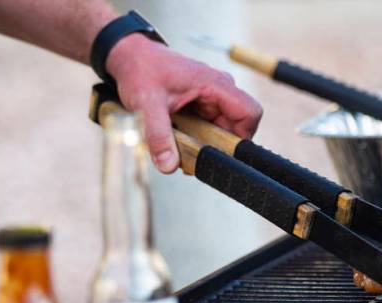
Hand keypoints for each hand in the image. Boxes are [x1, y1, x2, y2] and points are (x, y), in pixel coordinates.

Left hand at [106, 34, 262, 172]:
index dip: (243, 138)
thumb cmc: (142, 70)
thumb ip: (158, 136)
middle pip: (235, 129)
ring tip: (180, 150)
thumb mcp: (147, 104)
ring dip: (204, 146)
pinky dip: (196, 141)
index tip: (221, 154)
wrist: (131, 59)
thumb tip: (168, 165)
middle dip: (217, 148)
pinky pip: (208, 131)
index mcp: (215, 84)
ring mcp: (211, 100)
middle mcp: (219, 91)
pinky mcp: (202, 107)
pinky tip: (177, 142)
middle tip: (192, 159)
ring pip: (221, 133)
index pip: (250, 113)